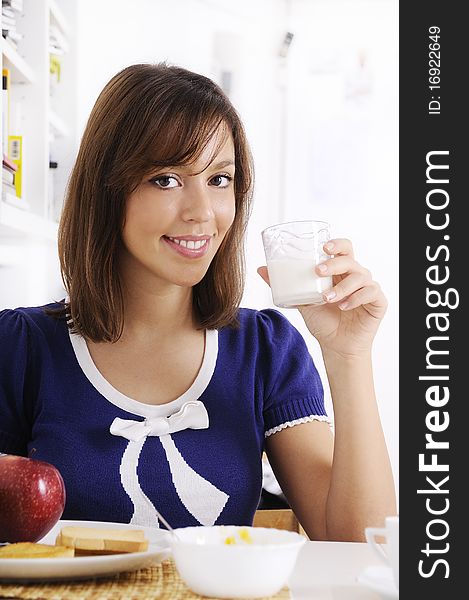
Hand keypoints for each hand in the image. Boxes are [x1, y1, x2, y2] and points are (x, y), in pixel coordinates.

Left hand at [257, 238, 386, 357]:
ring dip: (342, 286)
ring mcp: (368, 288)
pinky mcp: (377, 302)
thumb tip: (261, 269)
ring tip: (327, 298)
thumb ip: (284, 285)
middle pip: (350, 259)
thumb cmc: (322, 321)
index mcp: (340, 272)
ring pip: (360, 276)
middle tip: (318, 271)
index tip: (323, 247)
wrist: (335, 346)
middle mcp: (356, 276)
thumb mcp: (300, 301)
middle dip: (334, 263)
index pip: (344, 248)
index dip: (337, 243)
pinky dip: (356, 298)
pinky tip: (344, 306)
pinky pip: (371, 292)